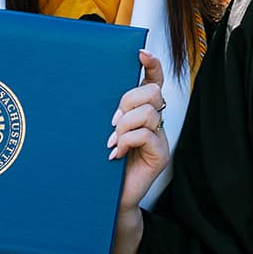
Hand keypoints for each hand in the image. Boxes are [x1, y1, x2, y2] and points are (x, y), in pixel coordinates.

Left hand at [107, 50, 169, 253]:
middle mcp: (155, 121)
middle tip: (112, 122)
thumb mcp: (100, 130)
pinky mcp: (161, 155)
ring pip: (149, 111)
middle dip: (128, 100)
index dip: (151, 64)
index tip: (140, 53)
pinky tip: (116, 154)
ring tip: (112, 141)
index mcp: (141, 110)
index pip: (154, 79)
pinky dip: (128, 141)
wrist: (105, 200)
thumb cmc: (99, 163)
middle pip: (152, 91)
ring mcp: (160, 138)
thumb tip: (92, 84)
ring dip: (125, 124)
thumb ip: (105, 111)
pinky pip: (147, 134)